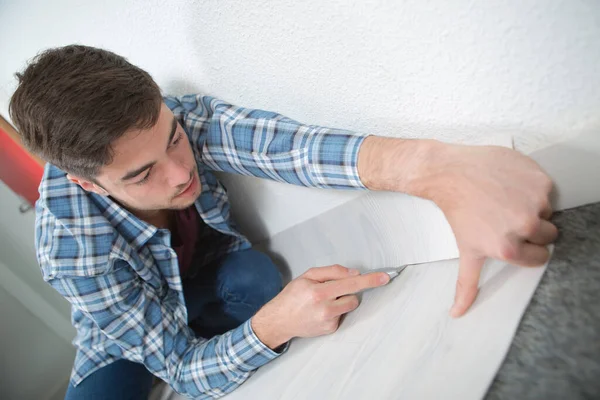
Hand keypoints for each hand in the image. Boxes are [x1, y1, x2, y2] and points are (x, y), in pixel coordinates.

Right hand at [251, 265, 389, 348]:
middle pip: (353, 296)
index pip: (351, 283)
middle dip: (348, 290)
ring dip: (342, 301)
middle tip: (332, 290)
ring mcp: (329, 321)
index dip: (369, 280)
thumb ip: (332, 272)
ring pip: (349, 306)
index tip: (385, 277)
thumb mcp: (307, 276)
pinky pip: (342, 316)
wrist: (279, 320)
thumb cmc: (292, 296)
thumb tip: (354, 274)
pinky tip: (320, 312)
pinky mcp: (330, 330)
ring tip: (323, 302)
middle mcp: (325, 308)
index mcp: (319, 292)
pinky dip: (335, 311)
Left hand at [427, 144, 557, 316]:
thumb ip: (467, 285)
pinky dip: (531, 187)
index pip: (539, 257)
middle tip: (505, 217)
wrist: (450, 174)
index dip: (526, 248)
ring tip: (504, 200)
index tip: (511, 237)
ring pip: (547, 211)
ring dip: (531, 207)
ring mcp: (534, 200)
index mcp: (509, 248)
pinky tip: (509, 185)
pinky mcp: (539, 179)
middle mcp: (525, 225)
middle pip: (547, 234)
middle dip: (530, 229)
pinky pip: (546, 189)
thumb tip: (457, 314)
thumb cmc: (457, 212)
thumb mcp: (466, 251)